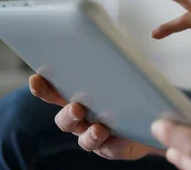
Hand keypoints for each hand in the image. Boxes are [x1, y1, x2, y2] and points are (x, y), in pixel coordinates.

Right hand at [29, 74, 157, 160]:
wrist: (148, 119)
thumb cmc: (128, 93)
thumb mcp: (119, 77)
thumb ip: (112, 68)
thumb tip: (115, 48)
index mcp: (78, 98)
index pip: (54, 94)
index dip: (43, 88)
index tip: (36, 79)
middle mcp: (81, 118)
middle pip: (65, 120)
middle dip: (68, 115)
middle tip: (76, 108)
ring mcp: (94, 134)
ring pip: (83, 138)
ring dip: (89, 134)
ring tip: (99, 129)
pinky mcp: (111, 147)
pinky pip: (108, 148)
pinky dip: (113, 143)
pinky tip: (120, 137)